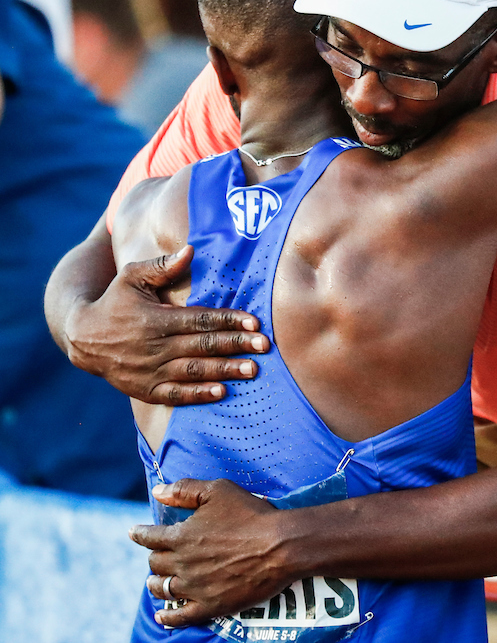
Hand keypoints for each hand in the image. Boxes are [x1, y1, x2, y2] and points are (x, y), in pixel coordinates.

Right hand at [66, 247, 267, 404]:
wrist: (82, 338)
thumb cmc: (114, 301)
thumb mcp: (132, 278)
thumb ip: (161, 266)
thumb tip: (190, 250)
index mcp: (156, 319)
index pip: (200, 320)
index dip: (228, 320)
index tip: (255, 322)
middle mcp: (155, 346)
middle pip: (203, 345)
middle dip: (236, 345)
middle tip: (265, 345)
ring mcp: (150, 370)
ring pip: (193, 371)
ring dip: (224, 370)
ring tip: (253, 369)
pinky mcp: (145, 389)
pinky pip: (174, 395)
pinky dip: (197, 395)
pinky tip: (221, 392)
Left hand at [133, 479, 290, 627]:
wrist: (281, 545)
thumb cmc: (252, 514)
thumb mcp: (219, 491)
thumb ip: (184, 490)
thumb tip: (157, 492)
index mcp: (182, 536)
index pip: (151, 537)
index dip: (140, 534)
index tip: (134, 532)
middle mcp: (182, 563)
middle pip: (155, 563)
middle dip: (154, 557)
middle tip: (157, 555)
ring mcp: (194, 587)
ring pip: (163, 589)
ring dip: (156, 584)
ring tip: (156, 581)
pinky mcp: (210, 606)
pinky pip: (180, 616)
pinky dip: (168, 617)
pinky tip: (163, 616)